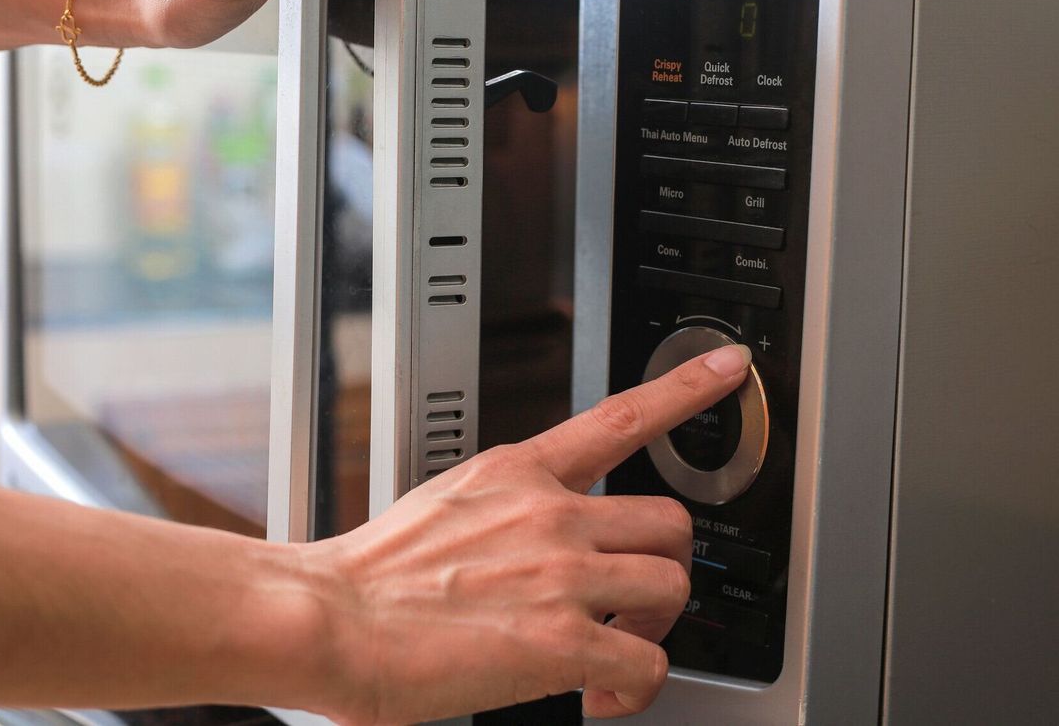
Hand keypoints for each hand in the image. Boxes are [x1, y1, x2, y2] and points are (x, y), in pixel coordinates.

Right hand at [285, 343, 752, 723]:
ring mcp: (562, 573)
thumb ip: (505, 508)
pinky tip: (601, 692)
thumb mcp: (447, 503)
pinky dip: (635, 686)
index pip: (621, 417)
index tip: (728, 367)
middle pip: (670, 522)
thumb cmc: (371, 575)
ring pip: (671, 585)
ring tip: (616, 648)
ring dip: (654, 624)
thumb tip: (531, 538)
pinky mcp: (561, 639)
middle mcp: (551, 513)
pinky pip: (648, 661)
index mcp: (519, 472)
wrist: (329, 619)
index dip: (687, 388)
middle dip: (663, 565)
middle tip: (633, 599)